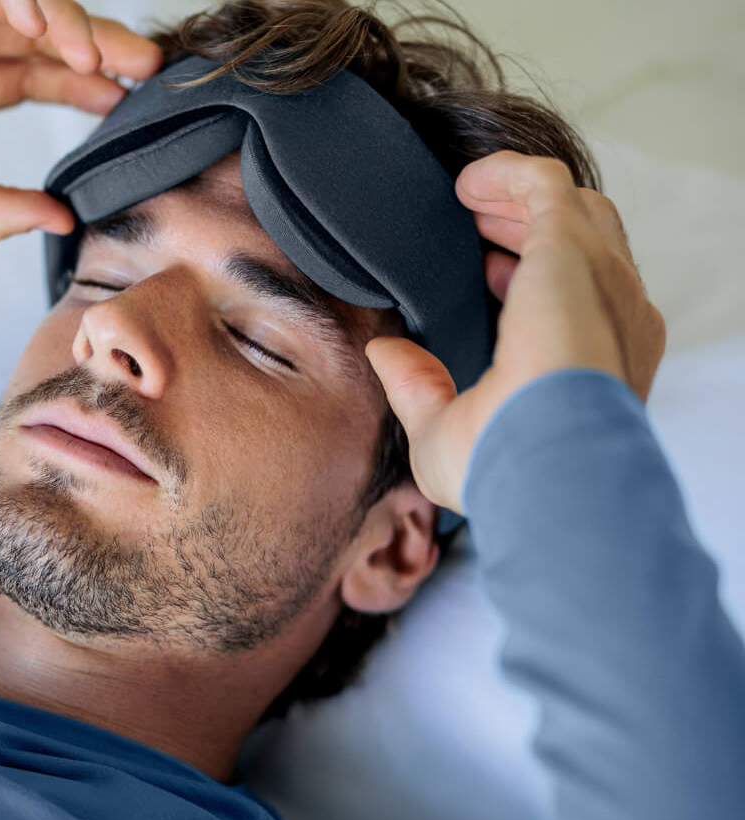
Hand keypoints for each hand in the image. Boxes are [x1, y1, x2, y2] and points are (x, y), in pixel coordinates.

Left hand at [364, 150, 666, 514]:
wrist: (545, 463)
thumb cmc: (505, 469)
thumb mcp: (444, 432)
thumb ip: (417, 387)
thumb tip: (384, 351)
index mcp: (593, 362)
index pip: (575, 299)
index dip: (529, 276)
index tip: (485, 272)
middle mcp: (610, 318)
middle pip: (580, 244)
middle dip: (526, 227)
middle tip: (473, 224)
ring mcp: (600, 281)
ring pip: (569, 208)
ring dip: (517, 197)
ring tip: (468, 194)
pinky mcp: (574, 249)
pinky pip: (546, 185)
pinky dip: (509, 174)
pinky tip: (467, 182)